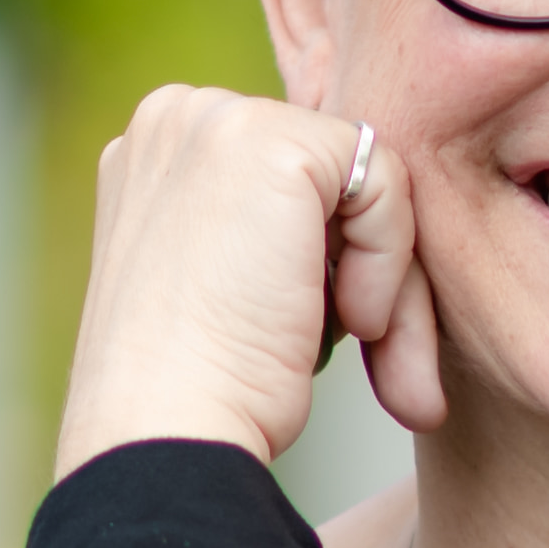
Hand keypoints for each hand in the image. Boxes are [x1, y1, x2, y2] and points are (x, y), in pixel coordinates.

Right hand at [52, 85, 443, 481]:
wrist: (166, 432)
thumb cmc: (197, 389)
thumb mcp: (222, 282)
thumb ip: (266, 227)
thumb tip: (353, 220)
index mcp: (158, 148)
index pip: (292, 175)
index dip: (327, 256)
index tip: (328, 334)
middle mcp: (179, 116)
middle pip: (331, 173)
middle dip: (369, 267)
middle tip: (378, 358)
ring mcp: (218, 120)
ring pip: (366, 179)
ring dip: (389, 278)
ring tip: (367, 350)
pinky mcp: (274, 145)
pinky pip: (386, 183)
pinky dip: (390, 262)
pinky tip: (352, 321)